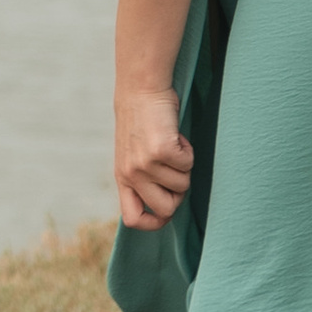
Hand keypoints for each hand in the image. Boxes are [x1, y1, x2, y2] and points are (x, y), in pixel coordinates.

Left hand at [115, 88, 195, 231]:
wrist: (141, 88)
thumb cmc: (143, 121)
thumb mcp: (133, 154)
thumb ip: (143, 178)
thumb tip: (168, 206)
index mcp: (122, 177)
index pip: (133, 219)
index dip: (153, 223)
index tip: (166, 214)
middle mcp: (131, 174)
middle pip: (165, 208)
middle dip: (179, 194)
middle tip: (177, 171)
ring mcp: (145, 164)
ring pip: (182, 185)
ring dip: (184, 166)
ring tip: (172, 145)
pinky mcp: (161, 150)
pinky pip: (188, 164)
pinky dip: (188, 150)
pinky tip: (176, 136)